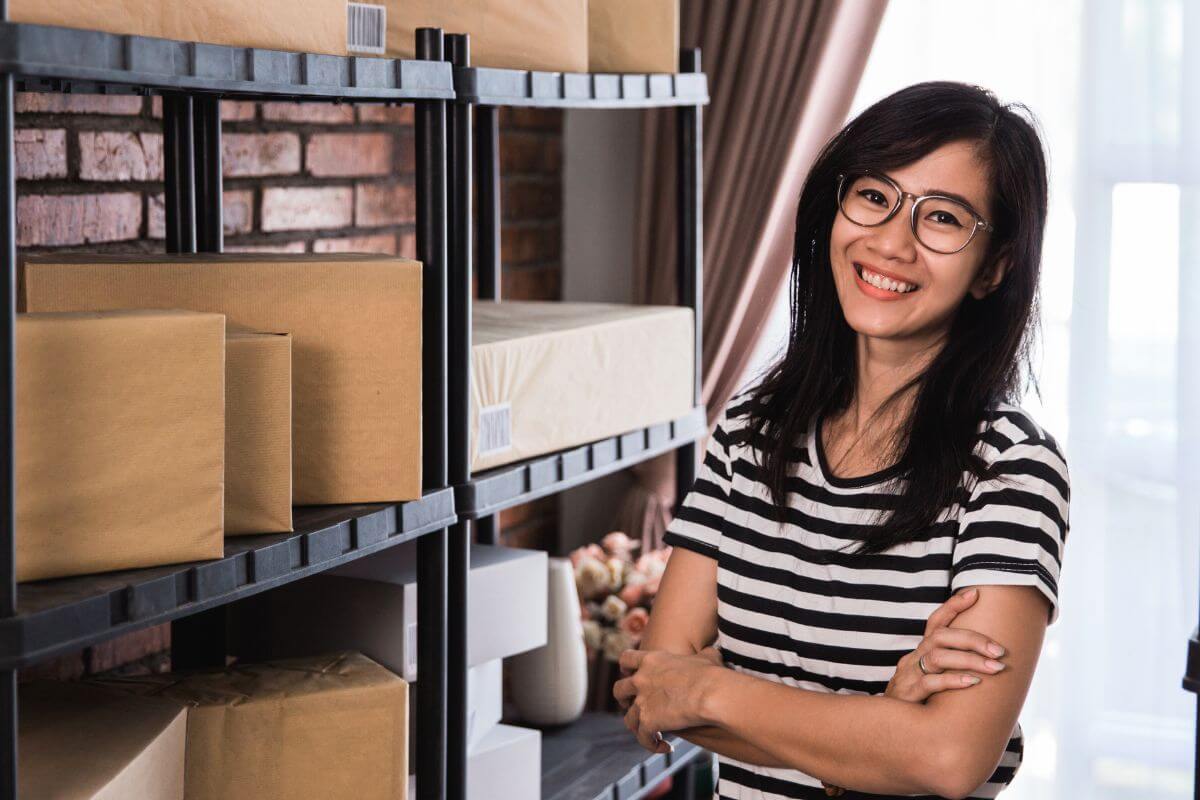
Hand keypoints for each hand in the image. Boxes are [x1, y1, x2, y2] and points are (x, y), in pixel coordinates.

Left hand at [613, 647, 722, 752]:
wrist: (711, 694)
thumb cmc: (712, 674)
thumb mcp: (706, 657)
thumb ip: (703, 654)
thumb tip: (713, 651)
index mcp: (652, 660)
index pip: (626, 658)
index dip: (625, 668)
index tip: (628, 673)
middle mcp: (641, 680)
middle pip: (619, 690)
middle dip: (623, 699)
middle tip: (633, 705)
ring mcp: (642, 701)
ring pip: (628, 719)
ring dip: (638, 727)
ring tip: (652, 733)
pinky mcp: (648, 721)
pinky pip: (643, 738)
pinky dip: (652, 744)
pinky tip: (666, 747)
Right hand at [886, 586, 1008, 702]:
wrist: (883, 728)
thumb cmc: (915, 704)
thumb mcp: (930, 680)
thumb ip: (949, 669)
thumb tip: (988, 662)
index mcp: (919, 652)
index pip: (935, 623)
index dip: (953, 606)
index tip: (974, 593)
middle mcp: (912, 659)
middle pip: (940, 637)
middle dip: (973, 639)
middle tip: (999, 650)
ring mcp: (908, 675)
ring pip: (937, 657)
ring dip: (969, 660)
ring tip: (995, 668)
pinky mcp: (907, 695)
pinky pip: (931, 683)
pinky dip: (953, 680)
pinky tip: (972, 683)